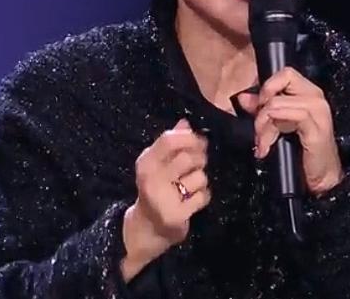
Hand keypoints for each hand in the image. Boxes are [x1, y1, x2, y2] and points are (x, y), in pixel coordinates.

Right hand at [121, 119, 210, 281]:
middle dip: (200, 160)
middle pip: (189, 157)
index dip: (190, 138)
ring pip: (200, 177)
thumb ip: (172, 142)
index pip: (169, 139)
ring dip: (201, 181)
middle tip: (197, 166)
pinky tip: (192, 201)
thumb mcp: (159, 164)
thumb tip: (185, 122)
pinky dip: (203, 197)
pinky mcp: (176, 215)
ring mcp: (163, 197)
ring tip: (191, 187)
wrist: (147, 227)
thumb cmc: (158, 188)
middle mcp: (151, 178)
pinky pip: (203, 196)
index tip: (200, 141)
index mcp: (146, 161)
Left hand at [238, 67, 344, 195]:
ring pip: (277, 102)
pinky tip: (266, 147)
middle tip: (258, 128)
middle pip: (282, 80)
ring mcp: (318, 112)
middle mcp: (316, 98)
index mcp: (309, 94)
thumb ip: (263, 109)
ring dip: (263, 125)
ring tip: (261, 144)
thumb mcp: (278, 126)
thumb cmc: (302, 153)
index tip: (257, 107)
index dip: (267, 87)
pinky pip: (290, 116)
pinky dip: (271, 131)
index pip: (284, 74)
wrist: (321, 179)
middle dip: (262, 104)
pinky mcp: (316, 129)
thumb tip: (244, 97)